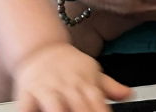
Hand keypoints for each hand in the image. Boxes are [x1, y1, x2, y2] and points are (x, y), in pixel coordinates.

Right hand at [14, 42, 129, 111]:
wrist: (40, 48)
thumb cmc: (68, 66)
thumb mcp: (90, 72)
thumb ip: (109, 87)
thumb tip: (129, 94)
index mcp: (83, 81)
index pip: (96, 101)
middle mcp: (66, 85)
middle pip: (79, 105)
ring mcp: (46, 89)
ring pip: (55, 106)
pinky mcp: (26, 93)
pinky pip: (26, 107)